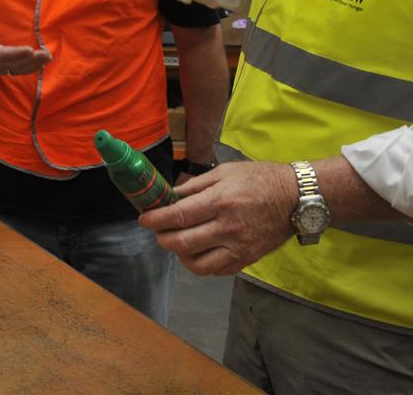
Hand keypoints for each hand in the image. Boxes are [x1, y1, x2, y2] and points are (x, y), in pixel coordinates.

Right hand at [0, 9, 51, 75]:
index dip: (16, 53)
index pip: (2, 54)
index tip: (30, 50)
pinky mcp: (5, 71)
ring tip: (48, 57)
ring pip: (19, 69)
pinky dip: (32, 68)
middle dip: (31, 60)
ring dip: (35, 64)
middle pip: (14, 64)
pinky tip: (43, 63)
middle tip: (46, 54)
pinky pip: (20, 71)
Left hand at [138, 161, 296, 275]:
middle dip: (162, 238)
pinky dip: (201, 264)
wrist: (297, 197)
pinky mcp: (248, 259)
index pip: (178, 216)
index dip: (155, 220)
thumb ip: (194, 186)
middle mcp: (229, 228)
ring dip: (179, 255)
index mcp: (221, 201)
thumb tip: (169, 195)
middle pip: (183, 243)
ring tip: (177, 242)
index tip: (144, 219)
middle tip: (157, 231)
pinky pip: (216, 270)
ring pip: (197, 264)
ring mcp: (239, 247)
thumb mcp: (224, 172)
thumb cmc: (259, 179)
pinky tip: (197, 250)